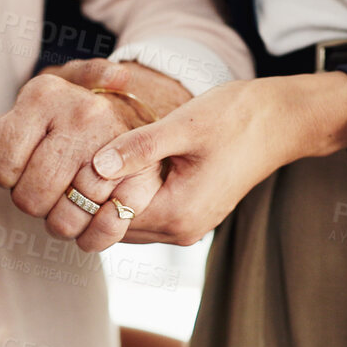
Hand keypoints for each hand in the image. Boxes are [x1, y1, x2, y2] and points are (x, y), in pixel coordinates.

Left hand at [0, 59, 190, 251]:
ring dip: (61, 222)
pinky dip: (92, 238)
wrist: (114, 118)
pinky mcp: (144, 174)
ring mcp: (118, 142)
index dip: (5, 177)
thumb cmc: (46, 132)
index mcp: (42, 94)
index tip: (20, 163)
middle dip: (32, 202)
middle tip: (46, 185)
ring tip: (67, 200)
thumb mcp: (5, 135)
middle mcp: (83, 111)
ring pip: (66, 219)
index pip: (1, 168)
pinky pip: (106, 229)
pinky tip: (89, 224)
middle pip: (32, 197)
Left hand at [88, 73, 346, 247]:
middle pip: (114, 227)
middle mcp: (182, 230)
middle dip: (90, 200)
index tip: (64, 162)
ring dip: (108, 199)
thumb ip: (140, 147)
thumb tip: (97, 165)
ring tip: (85, 163)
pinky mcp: (191, 213)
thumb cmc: (237, 117)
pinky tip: (115, 167)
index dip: (84, 193)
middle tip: (65, 162)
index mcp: (178, 214)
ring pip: (127, 223)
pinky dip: (127, 196)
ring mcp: (187, 225)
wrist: (282, 121)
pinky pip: (145, 214)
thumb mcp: (185, 125)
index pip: (110, 218)